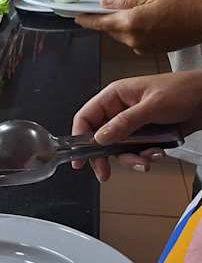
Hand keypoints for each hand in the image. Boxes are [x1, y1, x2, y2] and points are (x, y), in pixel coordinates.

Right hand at [71, 70, 201, 180]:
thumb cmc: (184, 90)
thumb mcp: (152, 106)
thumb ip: (124, 123)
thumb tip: (100, 137)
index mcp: (116, 95)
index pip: (86, 117)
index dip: (79, 138)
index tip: (80, 159)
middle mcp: (120, 110)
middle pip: (100, 138)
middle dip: (106, 157)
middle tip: (105, 173)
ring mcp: (133, 123)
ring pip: (119, 148)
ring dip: (132, 158)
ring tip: (146, 160)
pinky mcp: (146, 134)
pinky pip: (136, 151)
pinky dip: (145, 156)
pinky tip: (157, 153)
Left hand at [74, 0, 201, 53]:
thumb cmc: (185, 5)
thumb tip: (107, 3)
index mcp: (131, 22)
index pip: (99, 23)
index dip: (86, 20)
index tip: (76, 17)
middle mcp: (133, 39)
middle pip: (109, 29)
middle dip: (106, 19)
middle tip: (106, 7)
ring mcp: (140, 47)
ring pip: (121, 35)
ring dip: (122, 24)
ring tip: (137, 10)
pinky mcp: (149, 51)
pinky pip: (133, 40)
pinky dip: (133, 30)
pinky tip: (146, 21)